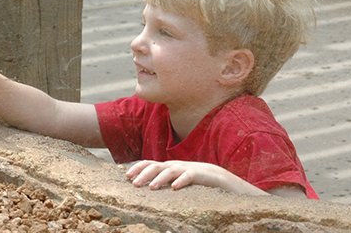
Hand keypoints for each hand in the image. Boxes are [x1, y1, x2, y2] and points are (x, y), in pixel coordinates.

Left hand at [126, 160, 265, 194]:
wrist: (225, 180)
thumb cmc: (198, 183)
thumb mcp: (178, 181)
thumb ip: (164, 181)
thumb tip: (146, 186)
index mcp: (170, 167)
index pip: (150, 163)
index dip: (138, 167)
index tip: (125, 175)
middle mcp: (177, 165)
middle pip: (157, 165)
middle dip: (144, 173)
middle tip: (133, 183)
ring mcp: (189, 169)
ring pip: (171, 170)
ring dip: (160, 177)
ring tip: (152, 187)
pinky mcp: (202, 175)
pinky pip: (191, 176)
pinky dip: (182, 181)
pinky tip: (174, 188)